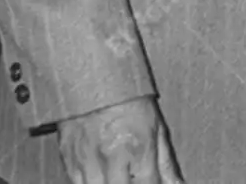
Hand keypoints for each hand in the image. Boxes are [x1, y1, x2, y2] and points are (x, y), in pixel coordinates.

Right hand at [57, 97, 182, 183]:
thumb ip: (165, 160)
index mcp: (138, 150)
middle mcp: (112, 160)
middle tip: (134, 176)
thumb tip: (176, 183)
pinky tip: (101, 177)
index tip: (153, 181)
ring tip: (119, 175)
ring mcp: (88, 164)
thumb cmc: (125, 93)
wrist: (91, 72)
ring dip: (111, 183)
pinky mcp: (68, 161)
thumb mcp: (155, 124)